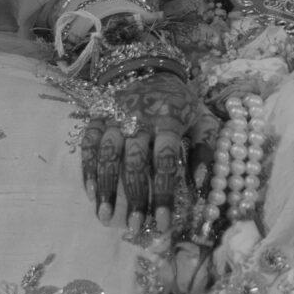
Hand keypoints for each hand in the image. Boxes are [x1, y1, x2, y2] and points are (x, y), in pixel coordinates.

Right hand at [79, 66, 193, 243]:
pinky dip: (88, 168)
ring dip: (107, 188)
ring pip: (107, 155)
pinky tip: (91, 193)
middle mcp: (138, 118)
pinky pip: (88, 144)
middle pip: (135, 162)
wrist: (150, 67)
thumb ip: (205, 149)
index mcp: (168, 119)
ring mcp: (114, 116)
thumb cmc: (181, 103)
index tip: (164, 223)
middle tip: (135, 227)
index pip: (165, 161)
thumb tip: (199, 185)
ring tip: (106, 217)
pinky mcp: (97, 116)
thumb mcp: (203, 119)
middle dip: (135, 197)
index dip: (164, 194)